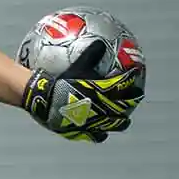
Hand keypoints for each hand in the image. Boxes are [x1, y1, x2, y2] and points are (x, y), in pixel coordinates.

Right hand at [22, 42, 144, 142]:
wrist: (42, 100)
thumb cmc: (59, 81)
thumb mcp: (75, 65)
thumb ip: (90, 54)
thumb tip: (100, 43)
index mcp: (104, 93)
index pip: (125, 85)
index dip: (132, 80)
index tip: (136, 75)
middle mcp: (104, 110)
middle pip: (125, 106)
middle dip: (132, 101)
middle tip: (135, 96)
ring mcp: (94, 123)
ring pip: (114, 124)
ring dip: (120, 120)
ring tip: (122, 118)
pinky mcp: (83, 132)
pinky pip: (94, 135)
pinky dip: (98, 132)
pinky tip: (97, 131)